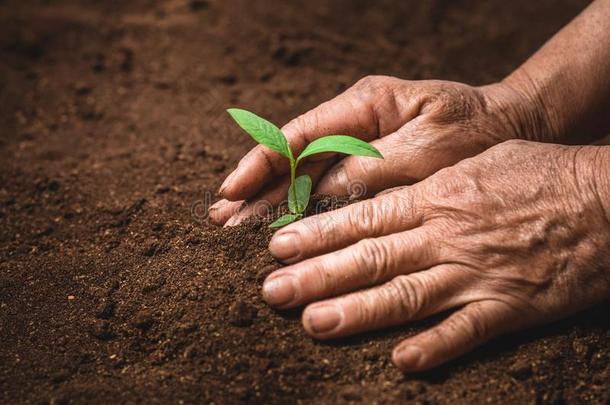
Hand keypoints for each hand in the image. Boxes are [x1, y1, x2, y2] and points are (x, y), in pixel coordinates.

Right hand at [209, 75, 549, 224]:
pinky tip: (279, 229)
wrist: (510, 128)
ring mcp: (359, 147)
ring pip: (304, 176)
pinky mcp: (370, 170)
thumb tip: (323, 194)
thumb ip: (376, 167)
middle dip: (256, 189)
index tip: (232, 191)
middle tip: (221, 220)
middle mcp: (353, 124)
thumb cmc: (475, 131)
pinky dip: (302, 211)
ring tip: (234, 226)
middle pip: (293, 157)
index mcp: (364, 104)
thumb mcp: (430, 143)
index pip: (300, 134)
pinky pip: (328, 192)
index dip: (262, 164)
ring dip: (269, 202)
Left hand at [261, 140, 609, 371]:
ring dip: (357, 311)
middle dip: (318, 274)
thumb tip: (378, 195)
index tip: (278, 246)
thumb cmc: (538, 173)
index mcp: (437, 196)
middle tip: (273, 290)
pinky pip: (467, 331)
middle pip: (371, 257)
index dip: (317, 233)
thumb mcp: (474, 163)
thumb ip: (425, 184)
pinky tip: (401, 363)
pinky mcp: (511, 305)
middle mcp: (447, 235)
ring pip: (406, 294)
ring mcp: (477, 272)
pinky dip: (434, 347)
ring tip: (313, 323)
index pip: (364, 218)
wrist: (604, 198)